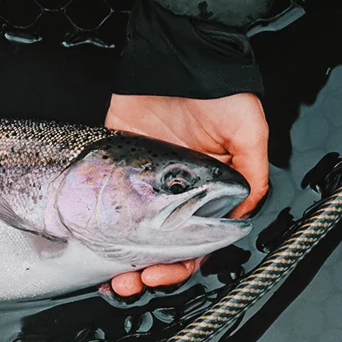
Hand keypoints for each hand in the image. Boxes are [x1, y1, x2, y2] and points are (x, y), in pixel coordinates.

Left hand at [104, 92, 268, 296]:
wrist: (180, 57)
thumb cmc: (221, 91)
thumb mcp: (249, 132)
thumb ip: (251, 175)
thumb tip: (241, 214)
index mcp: (210, 191)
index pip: (196, 240)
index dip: (181, 263)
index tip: (162, 274)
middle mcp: (176, 191)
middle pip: (160, 244)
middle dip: (147, 270)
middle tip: (131, 284)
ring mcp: (144, 180)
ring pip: (130, 231)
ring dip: (120, 257)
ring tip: (112, 277)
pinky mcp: (116, 161)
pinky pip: (105, 198)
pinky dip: (97, 225)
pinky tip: (89, 244)